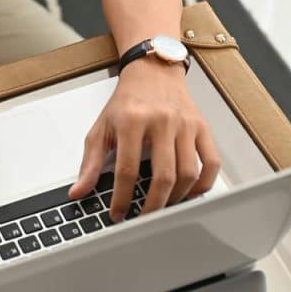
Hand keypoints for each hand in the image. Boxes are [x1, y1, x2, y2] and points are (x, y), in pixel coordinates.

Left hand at [69, 58, 220, 221]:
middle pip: (162, 176)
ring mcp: (185, 125)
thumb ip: (91, 162)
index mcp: (132, 121)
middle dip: (153, 206)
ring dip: (176, 198)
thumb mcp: (101, 128)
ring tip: (163, 208)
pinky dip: (203, 184)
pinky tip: (190, 193)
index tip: (118, 214)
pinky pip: (211, 162)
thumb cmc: (127, 102)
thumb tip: (79, 191)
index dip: (122, 198)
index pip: (127, 170)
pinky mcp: (202, 127)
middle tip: (144, 219)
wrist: (152, 72)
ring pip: (188, 173)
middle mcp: (161, 122)